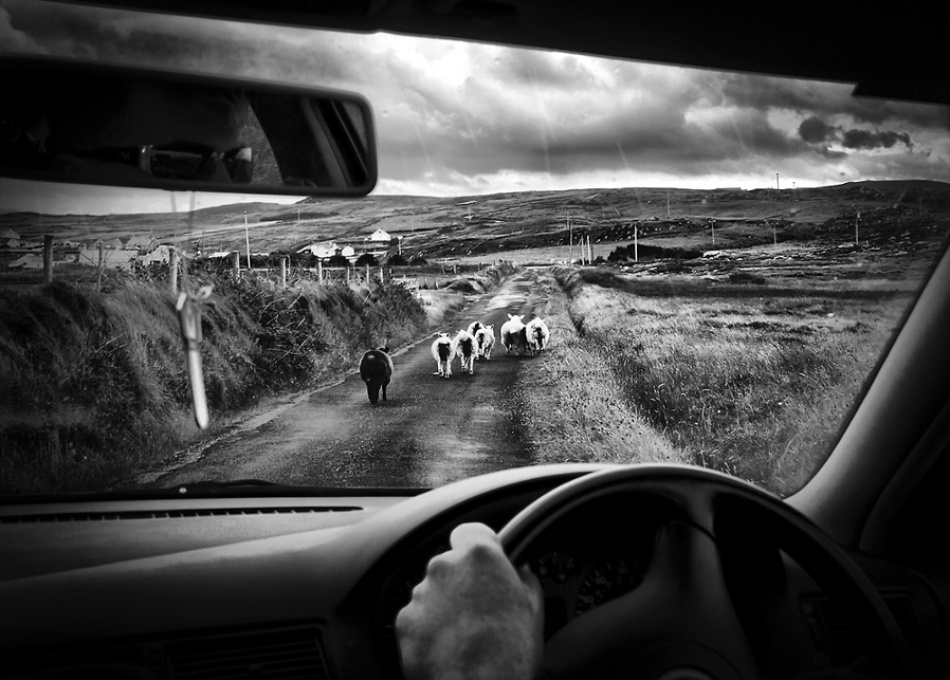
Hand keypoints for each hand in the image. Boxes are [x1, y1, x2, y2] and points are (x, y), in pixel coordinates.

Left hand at [396, 522, 544, 679]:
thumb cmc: (509, 655)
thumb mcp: (533, 610)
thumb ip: (524, 579)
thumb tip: (521, 571)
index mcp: (480, 557)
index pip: (470, 531)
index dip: (477, 547)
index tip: (484, 562)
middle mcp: (445, 567)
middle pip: (450, 564)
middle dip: (462, 581)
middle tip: (480, 609)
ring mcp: (421, 593)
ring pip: (433, 590)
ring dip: (445, 605)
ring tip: (465, 634)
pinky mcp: (404, 620)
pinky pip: (417, 616)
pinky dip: (428, 627)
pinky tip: (448, 646)